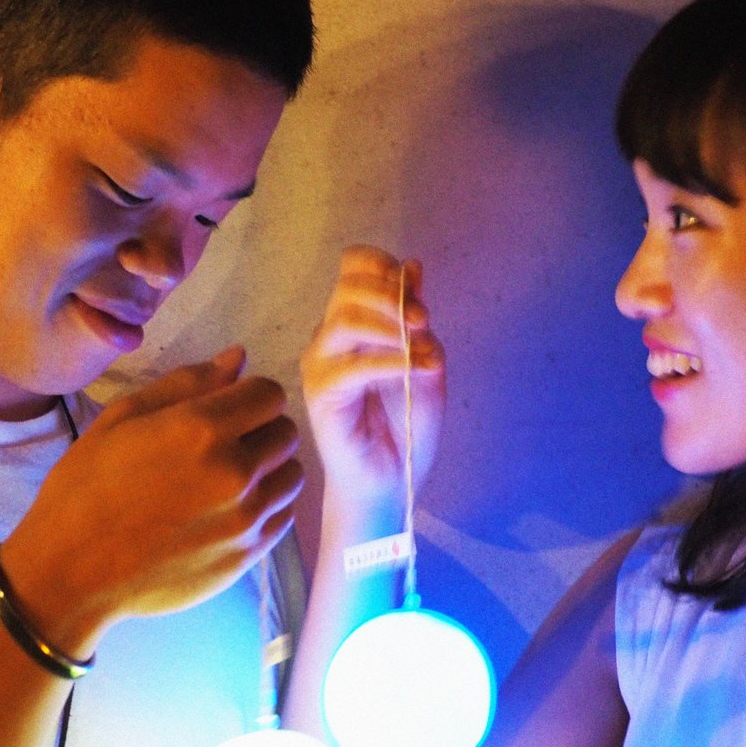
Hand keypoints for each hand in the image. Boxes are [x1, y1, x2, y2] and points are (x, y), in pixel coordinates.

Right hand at [0, 347, 302, 653]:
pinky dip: (267, 506)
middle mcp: (234, 472)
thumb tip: (239, 358)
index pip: (269, 394)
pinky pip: (283, 515)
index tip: (226, 408)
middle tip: (222, 444)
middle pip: (286, 432)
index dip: (249, 395)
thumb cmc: (85, 490)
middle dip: (261, 429)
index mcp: (201, 429)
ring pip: (292, 475)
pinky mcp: (247, 555)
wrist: (72, 573)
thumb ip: (187, 384)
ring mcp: (245, 518)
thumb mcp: (122, 420)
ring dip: (269, 468)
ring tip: (228, 477)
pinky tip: (229, 508)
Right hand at [302, 245, 444, 511]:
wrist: (392, 479)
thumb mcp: (425, 360)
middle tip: (424, 321)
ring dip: (390, 326)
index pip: (353, 268)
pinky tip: (416, 369)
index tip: (418, 297)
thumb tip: (414, 267)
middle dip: (392, 295)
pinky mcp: (321, 395)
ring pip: (344, 320)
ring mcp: (320, 366)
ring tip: (420, 348)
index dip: (385, 267)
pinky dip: (391, 361)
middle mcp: (329, 339)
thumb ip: (416, 318)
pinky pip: (354, 366)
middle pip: (347, 286)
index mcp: (353, 324)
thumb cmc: (405, 425)